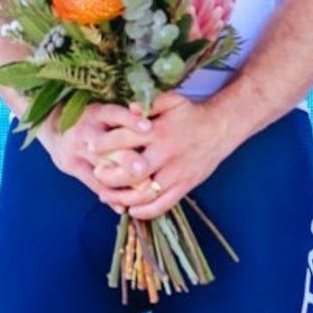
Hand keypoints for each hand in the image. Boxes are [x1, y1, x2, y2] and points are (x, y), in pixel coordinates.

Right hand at [37, 100, 153, 209]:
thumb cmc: (88, 116)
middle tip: (143, 167)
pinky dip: (109, 196)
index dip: (130, 120)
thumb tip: (145, 113)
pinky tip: (123, 205)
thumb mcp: (101, 109)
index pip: (113, 114)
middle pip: (105, 146)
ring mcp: (76, 150)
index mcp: (95, 113)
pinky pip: (91, 183)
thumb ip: (122, 115)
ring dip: (122, 181)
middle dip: (124, 158)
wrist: (51, 125)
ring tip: (142, 191)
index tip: (148, 127)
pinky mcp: (71, 166)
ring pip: (100, 167)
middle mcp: (84, 131)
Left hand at [90, 91, 235, 218]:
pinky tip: (131, 210)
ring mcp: (176, 173)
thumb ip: (148, 103)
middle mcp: (167, 155)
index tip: (91, 147)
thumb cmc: (190, 114)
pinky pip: (163, 205)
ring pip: (145, 194)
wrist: (221, 128)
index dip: (105, 145)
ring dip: (122, 199)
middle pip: (131, 172)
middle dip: (109, 177)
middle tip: (97, 174)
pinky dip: (145, 212)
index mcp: (159, 132)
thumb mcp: (171, 100)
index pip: (125, 140)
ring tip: (106, 196)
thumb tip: (128, 107)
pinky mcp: (185, 186)